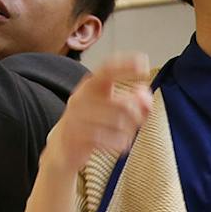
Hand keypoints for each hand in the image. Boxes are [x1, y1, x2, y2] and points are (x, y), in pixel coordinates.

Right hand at [44, 53, 152, 173]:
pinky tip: (118, 143)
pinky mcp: (77, 137)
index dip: (126, 66)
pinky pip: (109, 140)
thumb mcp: (113, 108)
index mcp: (91, 85)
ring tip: (126, 134)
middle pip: (123, 104)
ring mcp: (77, 118)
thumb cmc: (93, 124)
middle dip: (138, 115)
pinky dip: (120, 143)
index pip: (108, 69)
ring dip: (129, 131)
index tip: (144, 65)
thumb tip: (146, 98)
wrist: (64, 146)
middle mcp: (82, 98)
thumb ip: (135, 101)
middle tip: (140, 120)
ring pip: (118, 124)